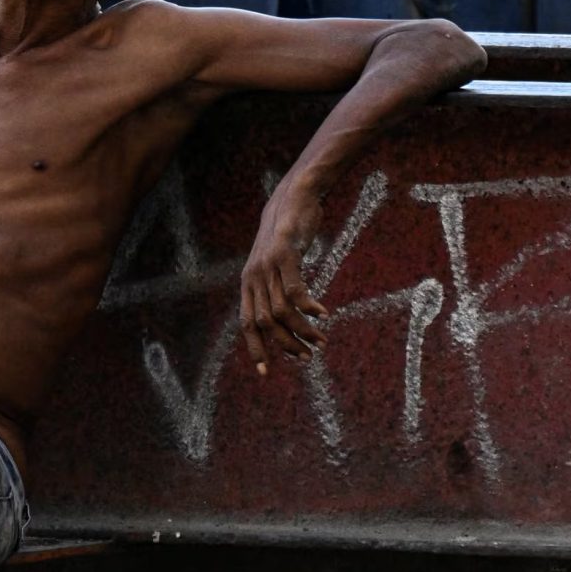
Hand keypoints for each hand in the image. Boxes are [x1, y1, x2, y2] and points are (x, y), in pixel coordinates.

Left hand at [239, 184, 327, 376]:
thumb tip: (284, 318)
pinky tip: (323, 314)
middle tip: (308, 357)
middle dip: (286, 345)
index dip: (255, 348)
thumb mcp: (275, 265)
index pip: (247, 324)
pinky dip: (308, 307)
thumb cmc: (287, 236)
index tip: (266, 372)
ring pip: (281, 311)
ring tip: (321, 339)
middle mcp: (253, 277)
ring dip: (302, 331)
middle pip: (265, 323)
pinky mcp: (284, 255)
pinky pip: (294, 290)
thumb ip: (274, 288)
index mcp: (248, 283)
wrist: (292, 199)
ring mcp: (267, 266)